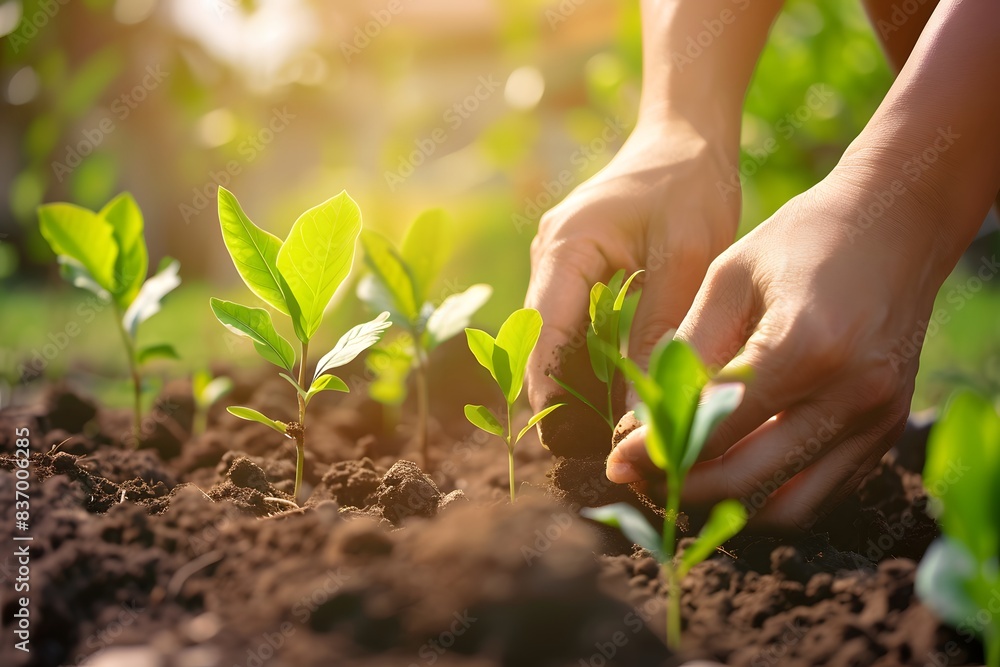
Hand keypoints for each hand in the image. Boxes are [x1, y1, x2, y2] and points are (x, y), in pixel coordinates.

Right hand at [525, 119, 739, 455]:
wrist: (685, 137)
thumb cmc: (690, 186)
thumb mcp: (687, 257)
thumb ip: (658, 330)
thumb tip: (636, 407)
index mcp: (566, 246)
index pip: (543, 333)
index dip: (547, 390)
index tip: (563, 441)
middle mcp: (549, 256)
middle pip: (541, 341)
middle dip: (560, 395)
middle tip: (587, 449)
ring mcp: (558, 263)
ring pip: (555, 338)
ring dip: (574, 382)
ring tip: (603, 433)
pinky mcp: (576, 270)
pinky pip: (573, 325)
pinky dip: (589, 359)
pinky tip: (613, 394)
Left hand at [606, 169, 957, 530]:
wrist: (900, 222)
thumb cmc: (803, 238)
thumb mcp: (728, 279)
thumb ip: (687, 353)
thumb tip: (640, 425)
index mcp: (804, 345)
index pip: (714, 427)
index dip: (656, 451)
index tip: (616, 459)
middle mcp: (851, 393)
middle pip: (747, 480)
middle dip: (682, 487)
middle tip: (640, 476)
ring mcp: (878, 419)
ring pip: (788, 507)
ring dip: (728, 504)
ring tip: (682, 478)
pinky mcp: (888, 431)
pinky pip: (821, 492)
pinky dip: (772, 494)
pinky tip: (732, 468)